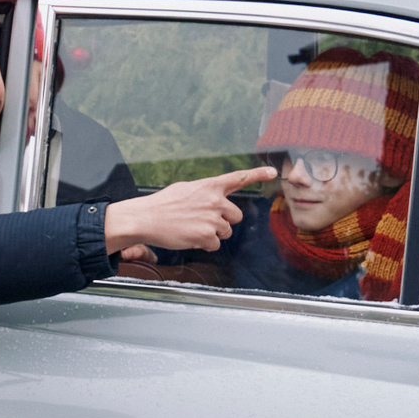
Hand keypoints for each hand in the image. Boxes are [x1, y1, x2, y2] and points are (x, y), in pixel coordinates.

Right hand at [103, 166, 274, 253]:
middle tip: (203, 221)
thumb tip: (213, 201)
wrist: (146, 218)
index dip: (257, 174)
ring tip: (192, 228)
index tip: (272, 172)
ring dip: (212, 234)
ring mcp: (212, 219)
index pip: (239, 178)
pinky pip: (215, 245)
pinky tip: (189, 237)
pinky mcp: (207, 236)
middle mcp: (215, 200)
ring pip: (225, 232)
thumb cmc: (162, 204)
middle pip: (236, 216)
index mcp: (210, 186)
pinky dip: (204, 245)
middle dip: (223, 221)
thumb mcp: (185, 189)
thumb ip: (204, 193)